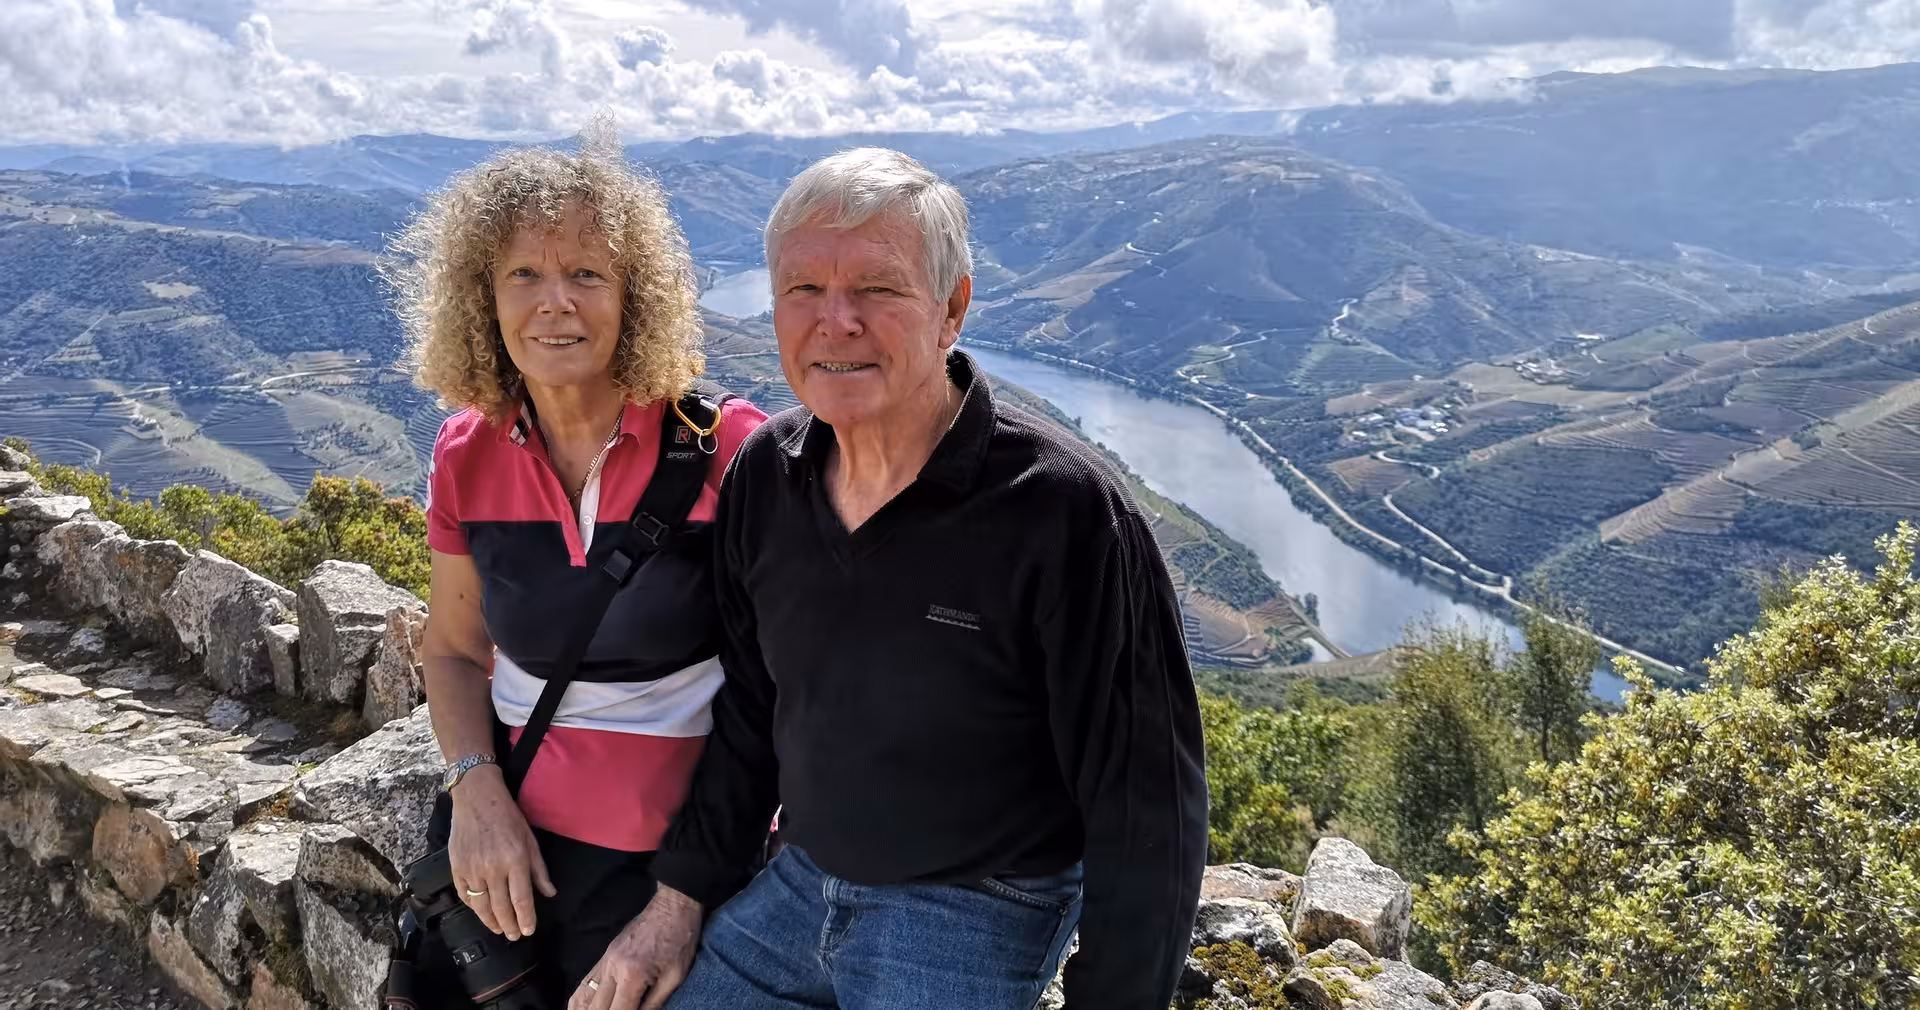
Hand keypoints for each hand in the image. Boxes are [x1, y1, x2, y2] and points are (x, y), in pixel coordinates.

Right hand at [448, 766, 555, 940]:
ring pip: (481, 905)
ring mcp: (472, 869)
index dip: (525, 918)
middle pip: (501, 907)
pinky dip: (474, 906)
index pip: (521, 899)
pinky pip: (465, 894)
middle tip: (513, 936)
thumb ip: (539, 869)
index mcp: (515, 860)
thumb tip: (549, 893)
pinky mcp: (456, 867)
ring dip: (490, 921)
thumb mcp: (530, 839)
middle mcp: (493, 868)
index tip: (528, 931)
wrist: (477, 798)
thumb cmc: (508, 816)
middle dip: (509, 925)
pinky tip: (482, 911)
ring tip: (499, 929)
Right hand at [569, 886, 703, 1009]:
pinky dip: (579, 1001)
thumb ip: (654, 1004)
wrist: (673, 906)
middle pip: (596, 1009)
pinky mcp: (604, 956)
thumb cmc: (680, 940)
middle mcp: (612, 968)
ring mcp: (605, 960)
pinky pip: (584, 982)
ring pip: (582, 997)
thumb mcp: (675, 977)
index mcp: (632, 974)